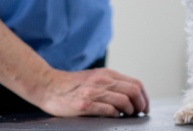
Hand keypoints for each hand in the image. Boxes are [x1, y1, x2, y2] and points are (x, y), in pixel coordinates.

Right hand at [35, 67, 149, 117]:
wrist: (48, 85)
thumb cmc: (72, 84)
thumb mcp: (95, 77)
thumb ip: (111, 83)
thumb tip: (129, 95)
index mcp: (108, 74)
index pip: (136, 84)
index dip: (144, 97)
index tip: (144, 107)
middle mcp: (103, 81)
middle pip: (133, 91)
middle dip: (141, 105)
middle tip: (139, 113)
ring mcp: (94, 93)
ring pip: (123, 101)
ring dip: (129, 111)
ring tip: (127, 116)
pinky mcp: (85, 105)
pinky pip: (108, 110)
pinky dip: (115, 115)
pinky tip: (113, 117)